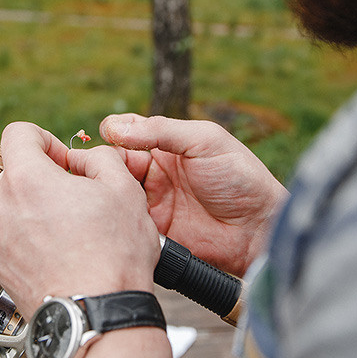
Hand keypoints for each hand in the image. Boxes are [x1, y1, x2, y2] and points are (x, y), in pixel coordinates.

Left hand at [0, 122, 159, 309]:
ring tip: (40, 222)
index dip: (41, 139)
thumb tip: (82, 159)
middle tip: (2, 178)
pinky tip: (46, 251)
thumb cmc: (113, 254)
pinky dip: (11, 241)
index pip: (15, 133)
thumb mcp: (124, 191)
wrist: (96, 314)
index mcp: (25, 179)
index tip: (60, 160)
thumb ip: (99, 159)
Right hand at [99, 114, 287, 276]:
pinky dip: (115, 217)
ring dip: (105, 189)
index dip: (112, 134)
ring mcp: (152, 202)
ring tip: (101, 190)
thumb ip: (162, 130)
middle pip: (114, 163)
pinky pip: (125, 221)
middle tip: (98, 169)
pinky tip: (109, 214)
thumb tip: (115, 127)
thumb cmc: (240, 177)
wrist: (258, 228)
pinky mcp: (152, 230)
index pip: (126, 133)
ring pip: (114, 191)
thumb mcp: (205, 141)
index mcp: (167, 145)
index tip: (107, 138)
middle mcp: (155, 172)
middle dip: (102, 163)